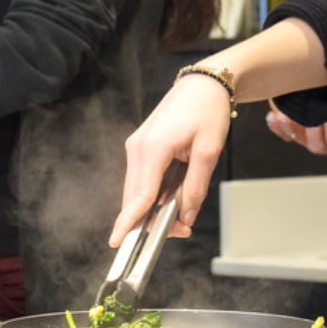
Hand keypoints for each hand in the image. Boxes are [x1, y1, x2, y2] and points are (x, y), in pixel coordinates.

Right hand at [114, 72, 232, 246]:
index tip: (117, 241)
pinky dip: (154, 194)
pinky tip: (173, 195)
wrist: (201, 86)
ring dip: (155, 208)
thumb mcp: (209, 151)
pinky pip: (142, 180)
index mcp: (154, 148)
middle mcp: (137, 149)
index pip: (139, 194)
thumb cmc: (207, 112)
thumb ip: (196, 186)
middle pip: (135, 197)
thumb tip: (185, 216)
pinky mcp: (140, 149)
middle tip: (184, 229)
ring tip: (184, 211)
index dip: (128, 221)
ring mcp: (136, 148)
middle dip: (153, 220)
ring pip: (138, 191)